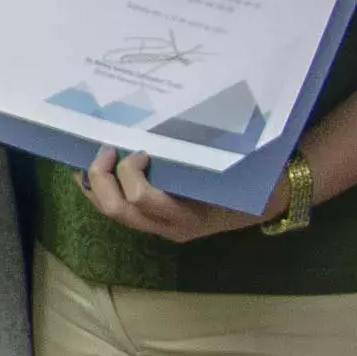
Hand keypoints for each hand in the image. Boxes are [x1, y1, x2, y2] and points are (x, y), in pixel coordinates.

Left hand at [82, 146, 273, 243]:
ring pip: (113, 213)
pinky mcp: (155, 223)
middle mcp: (169, 226)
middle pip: (119, 210)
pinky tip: (92, 170)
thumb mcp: (230, 168)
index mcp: (189, 215)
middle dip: (102, 178)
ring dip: (95, 185)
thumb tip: (162, 127)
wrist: (266, 203)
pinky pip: (120, 211)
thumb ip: (197, 156)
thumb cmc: (250, 179)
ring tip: (89, 157)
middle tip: (106, 149)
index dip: (131, 173)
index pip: (144, 199)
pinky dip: (101, 190)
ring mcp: (160, 227)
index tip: (140, 151)